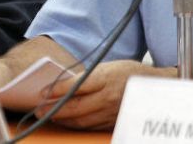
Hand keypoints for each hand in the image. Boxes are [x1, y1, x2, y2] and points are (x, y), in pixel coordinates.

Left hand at [34, 60, 162, 130]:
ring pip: (81, 121)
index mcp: (106, 78)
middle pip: (75, 107)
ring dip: (62, 119)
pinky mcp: (113, 123)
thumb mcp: (107, 67)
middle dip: (53, 109)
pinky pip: (90, 126)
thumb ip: (86, 76)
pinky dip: (75, 124)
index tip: (42, 92)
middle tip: (38, 109)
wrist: (154, 87)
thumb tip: (63, 85)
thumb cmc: (129, 73)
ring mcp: (111, 112)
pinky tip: (66, 121)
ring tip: (48, 115)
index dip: (57, 90)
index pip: (76, 86)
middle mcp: (108, 97)